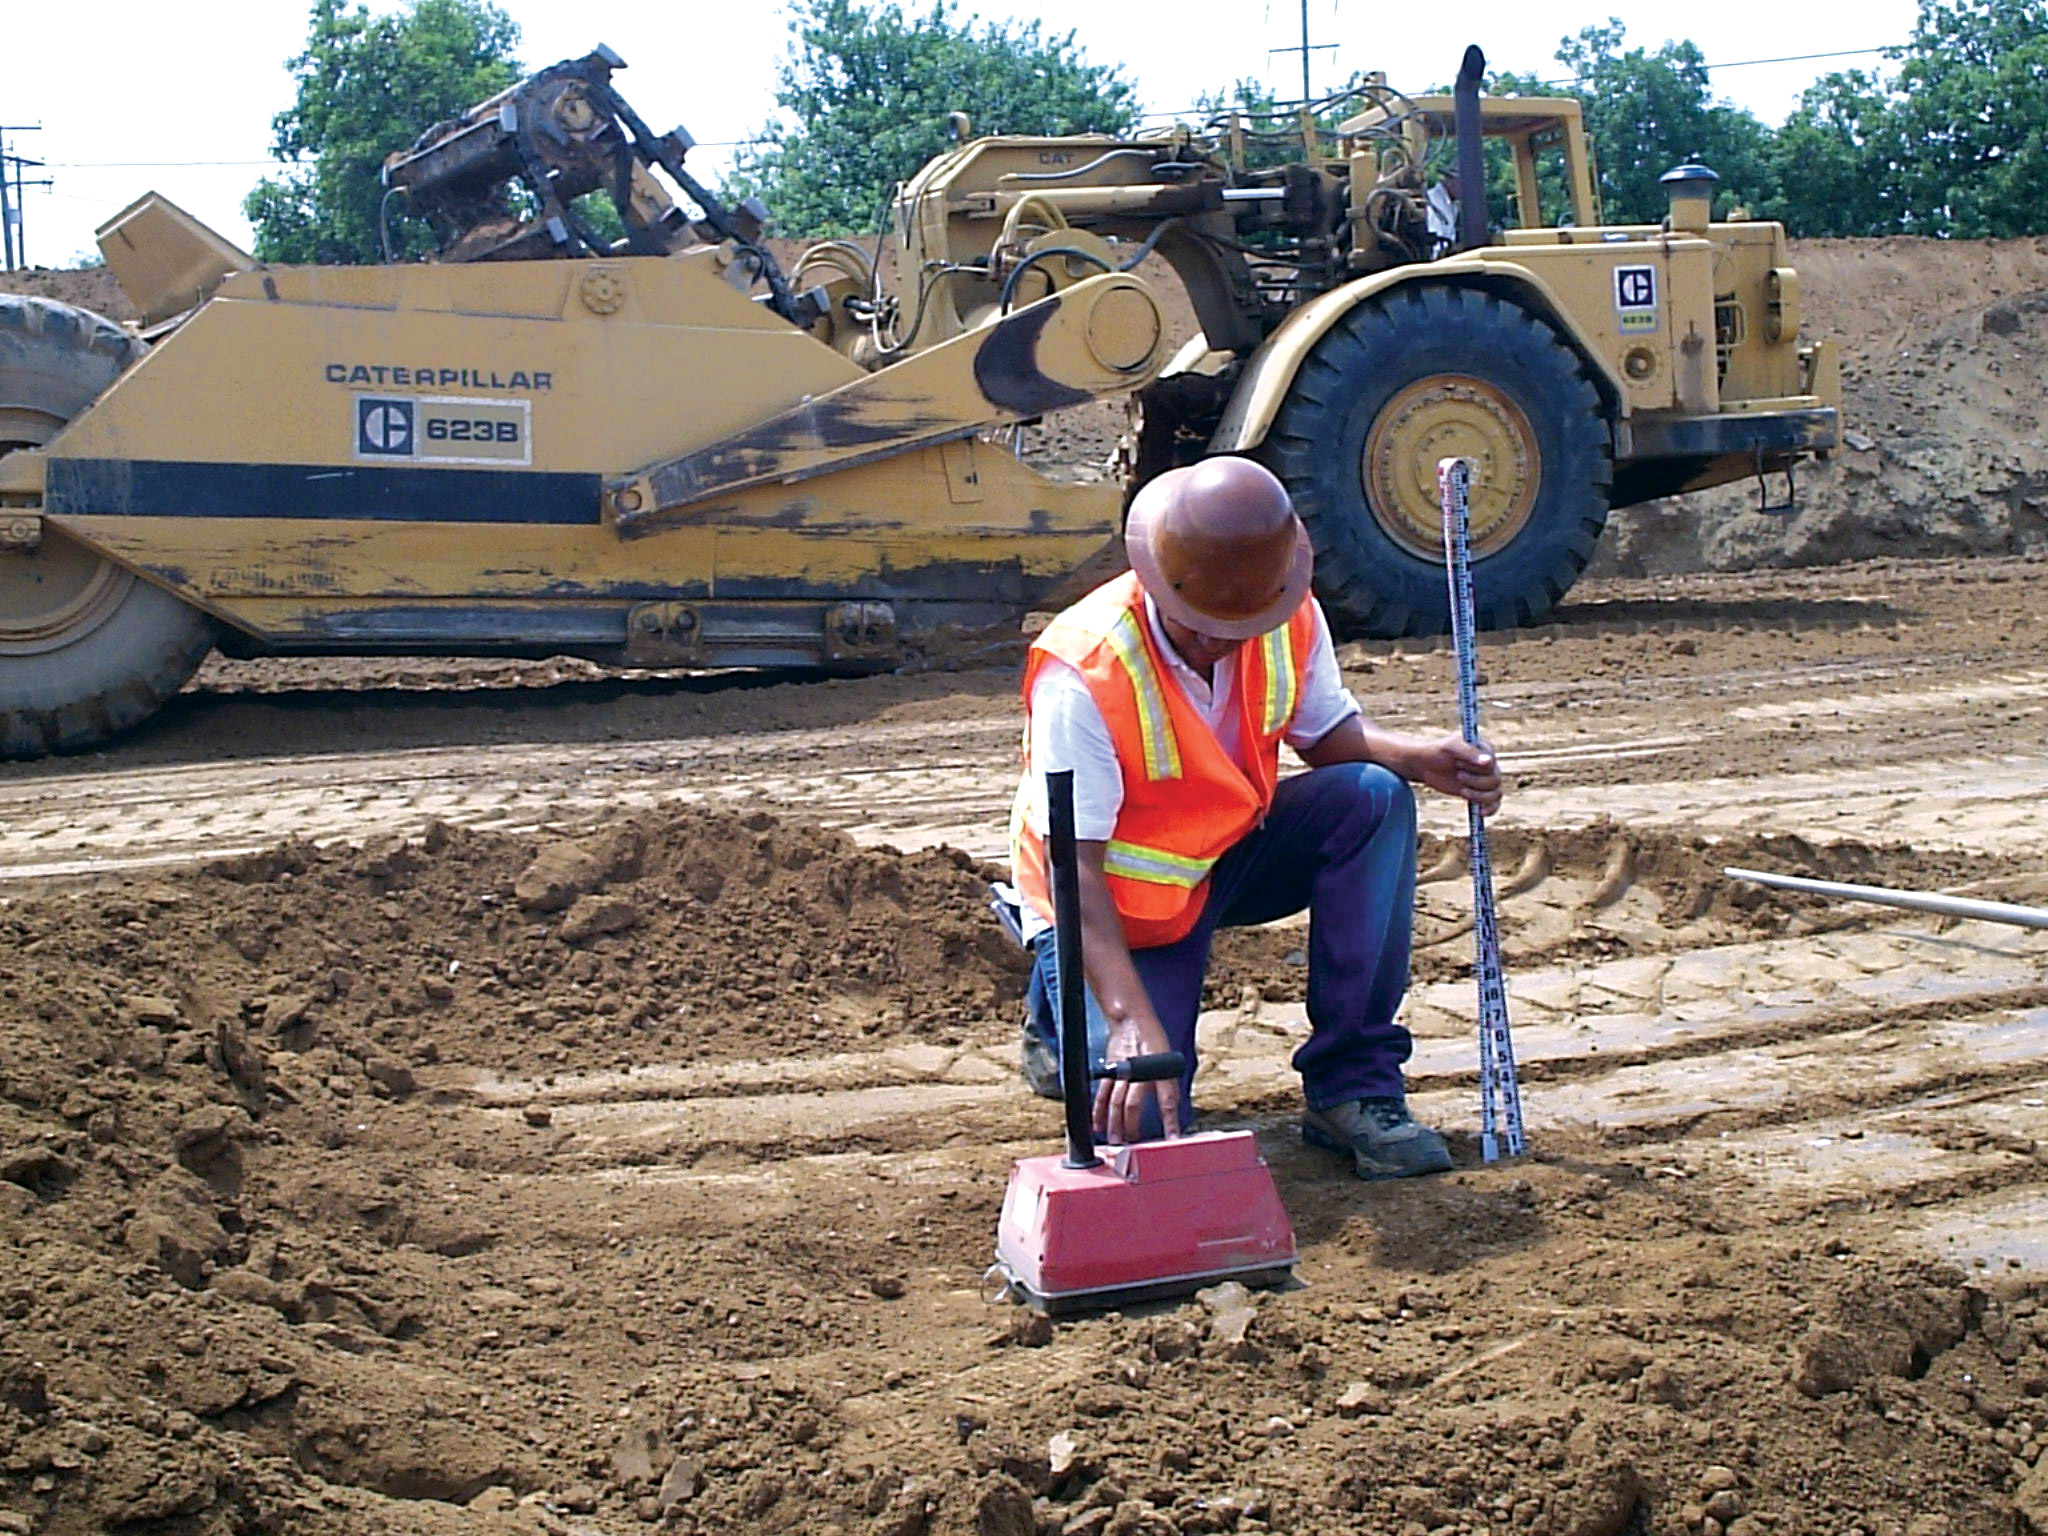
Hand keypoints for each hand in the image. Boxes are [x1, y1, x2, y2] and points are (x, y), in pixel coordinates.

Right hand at [1093, 1009, 1182, 1143]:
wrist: (1132, 1022)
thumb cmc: (1153, 1042)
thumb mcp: (1168, 1061)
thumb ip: (1167, 1085)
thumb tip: (1170, 1108)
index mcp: (1160, 1071)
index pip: (1167, 1101)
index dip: (1170, 1122)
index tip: (1172, 1139)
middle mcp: (1140, 1072)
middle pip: (1133, 1105)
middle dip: (1132, 1126)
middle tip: (1133, 1144)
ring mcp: (1122, 1072)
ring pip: (1115, 1102)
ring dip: (1114, 1123)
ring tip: (1115, 1141)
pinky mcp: (1110, 1071)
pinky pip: (1102, 1094)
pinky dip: (1098, 1111)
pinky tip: (1097, 1125)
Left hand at [1405, 732, 1502, 815]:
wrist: (1426, 764)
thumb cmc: (1438, 752)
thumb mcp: (1451, 747)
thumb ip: (1469, 753)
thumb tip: (1490, 762)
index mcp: (1486, 750)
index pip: (1492, 764)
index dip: (1475, 768)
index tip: (1457, 764)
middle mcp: (1490, 765)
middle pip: (1495, 780)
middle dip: (1475, 782)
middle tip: (1458, 776)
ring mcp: (1485, 780)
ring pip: (1495, 794)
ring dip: (1479, 796)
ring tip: (1462, 790)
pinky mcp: (1479, 793)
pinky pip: (1494, 804)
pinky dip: (1490, 809)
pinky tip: (1480, 812)